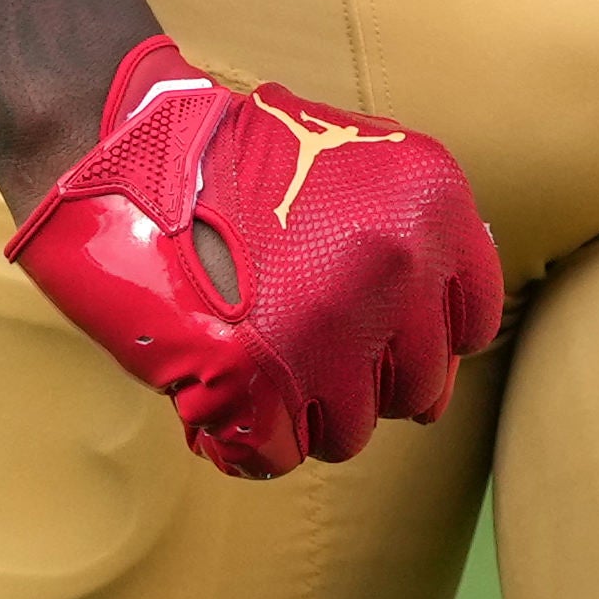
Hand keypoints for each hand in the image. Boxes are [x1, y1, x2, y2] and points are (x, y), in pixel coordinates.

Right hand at [5, 34, 505, 478]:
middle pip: (415, 388)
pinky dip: (249, 441)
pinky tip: (222, 396)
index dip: (425, 342)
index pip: (473, 324)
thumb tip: (454, 344)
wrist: (124, 143)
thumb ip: (416, 240)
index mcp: (434, 204)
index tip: (385, 342)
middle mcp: (398, 263)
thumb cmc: (237, 162)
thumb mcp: (361, 164)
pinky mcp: (255, 374)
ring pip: (350, 432)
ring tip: (258, 364)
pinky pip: (278, 455)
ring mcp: (330, 323)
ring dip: (303, 414)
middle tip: (306, 354)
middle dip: (364, 385)